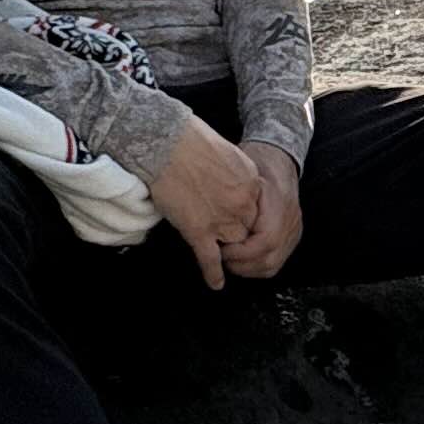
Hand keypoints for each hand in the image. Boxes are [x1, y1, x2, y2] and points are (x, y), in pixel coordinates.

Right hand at [148, 117, 263, 290]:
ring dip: (226, 248)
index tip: (232, 212)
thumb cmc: (190, 140)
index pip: (255, 209)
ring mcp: (222, 220)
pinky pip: (210, 259)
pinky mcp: (199, 231)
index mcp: (252, 183)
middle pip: (247, 229)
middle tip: (221, 228)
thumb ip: (234, 172)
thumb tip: (231, 183)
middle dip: (235, 230)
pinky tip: (216, 284)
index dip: (243, 214)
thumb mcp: (227, 153)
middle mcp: (242, 204)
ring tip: (221, 254)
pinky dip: (213, 273)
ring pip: (233, 244)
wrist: (168, 144)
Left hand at [220, 144, 304, 280]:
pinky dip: (255, 266)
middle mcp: (291, 223)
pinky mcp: (290, 238)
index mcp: (281, 207)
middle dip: (241, 265)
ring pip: (272, 265)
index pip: (266, 242)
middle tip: (220, 258)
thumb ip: (233, 199)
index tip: (221, 250)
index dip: (241, 252)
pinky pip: (275, 262)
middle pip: (269, 260)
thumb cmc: (258, 164)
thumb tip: (214, 223)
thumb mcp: (243, 174)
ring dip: (247, 269)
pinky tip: (241, 259)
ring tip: (228, 260)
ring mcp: (293, 232)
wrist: (278, 159)